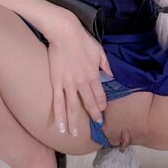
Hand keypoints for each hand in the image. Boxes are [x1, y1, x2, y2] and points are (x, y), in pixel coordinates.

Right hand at [42, 15, 112, 137]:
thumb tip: (112, 75)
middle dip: (92, 115)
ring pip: (72, 107)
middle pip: (88, 103)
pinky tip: (59, 126)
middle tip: (96, 125)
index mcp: (93, 75)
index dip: (101, 105)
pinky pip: (57, 102)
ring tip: (74, 134)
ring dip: (74, 123)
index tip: (101, 112)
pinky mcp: (56, 82)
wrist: (64, 33)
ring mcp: (68, 84)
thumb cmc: (82, 40)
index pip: (99, 95)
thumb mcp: (99, 51)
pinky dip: (58, 116)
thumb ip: (106, 65)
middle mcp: (82, 83)